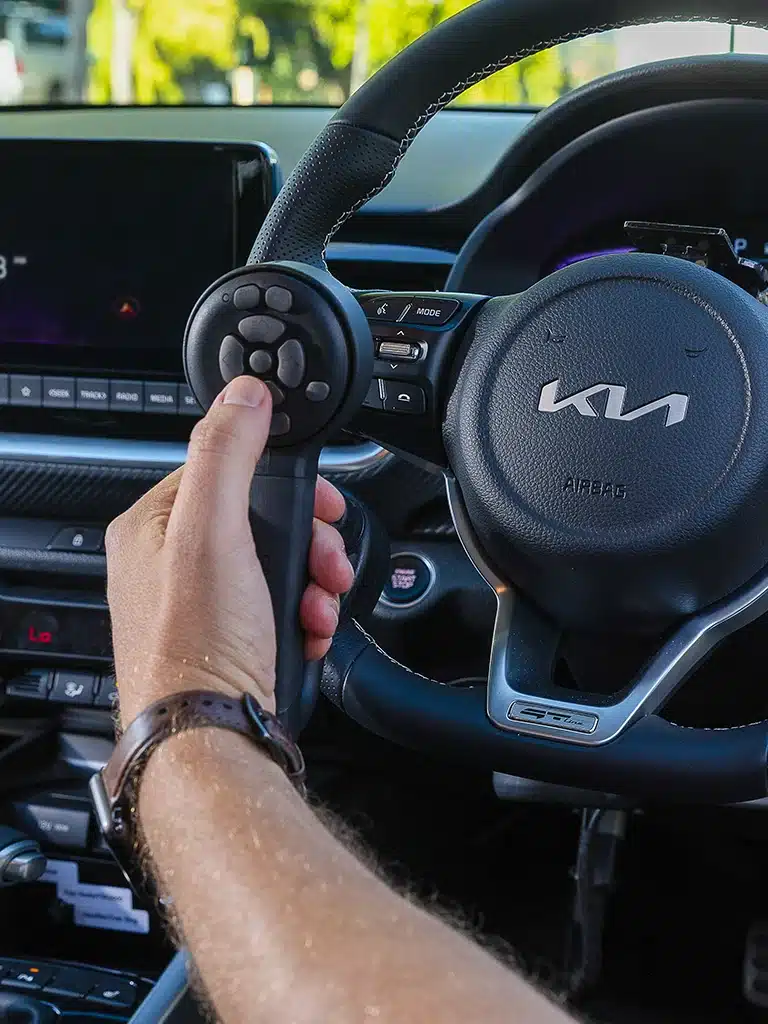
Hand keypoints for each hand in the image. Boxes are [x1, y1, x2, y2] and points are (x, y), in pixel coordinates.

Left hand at [106, 375, 353, 725]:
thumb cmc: (198, 646)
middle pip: (259, 522)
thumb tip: (243, 394)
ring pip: (276, 566)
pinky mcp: (228, 640)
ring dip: (312, 584)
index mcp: (150, 529)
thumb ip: (227, 454)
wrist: (212, 737)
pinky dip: (303, 617)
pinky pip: (278, 607)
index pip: (225, 473)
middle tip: (327, 565)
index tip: (320, 503)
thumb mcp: (213, 532)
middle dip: (307, 543)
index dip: (281, 486)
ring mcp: (200, 606)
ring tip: (319, 607)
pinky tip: (307, 632)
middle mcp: (169, 566)